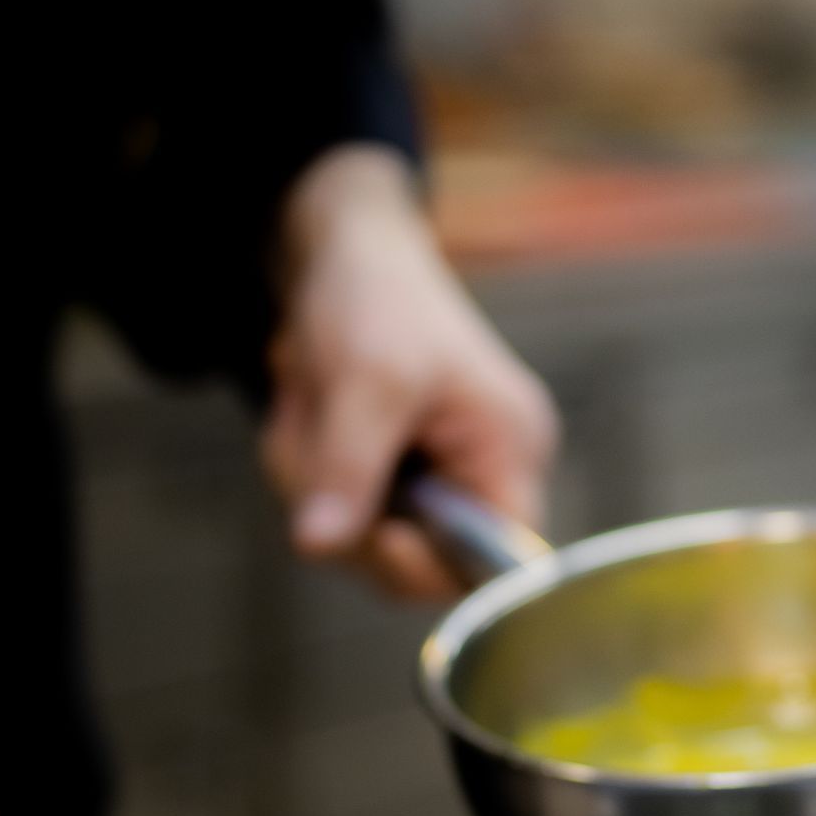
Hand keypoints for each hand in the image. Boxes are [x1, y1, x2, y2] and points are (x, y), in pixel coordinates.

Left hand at [261, 146, 557, 598]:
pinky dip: (305, 466)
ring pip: (357, 536)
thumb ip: (348, 467)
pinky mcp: (388, 474)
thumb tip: (320, 545)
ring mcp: (431, 476)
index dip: (435, 564)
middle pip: (411, 559)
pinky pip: (335, 509)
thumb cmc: (378, 296)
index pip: (498, 561)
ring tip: (310, 401)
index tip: (380, 533)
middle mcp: (481, 474)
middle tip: (317, 434)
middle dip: (346, 505)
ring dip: (312, 476)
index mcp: (510, 450)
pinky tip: (307, 410)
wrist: (343, 251)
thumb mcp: (366, 379)